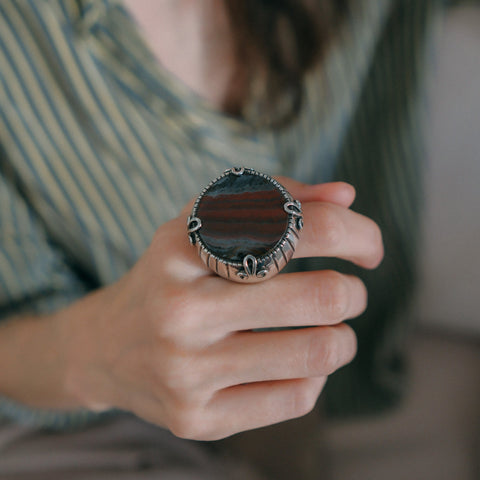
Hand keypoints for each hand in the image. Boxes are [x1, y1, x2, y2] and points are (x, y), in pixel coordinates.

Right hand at [63, 180, 382, 440]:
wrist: (106, 347)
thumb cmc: (170, 276)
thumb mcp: (205, 223)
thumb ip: (276, 198)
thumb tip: (346, 195)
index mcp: (183, 247)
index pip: (299, 226)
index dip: (356, 232)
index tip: (367, 249)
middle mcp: (179, 310)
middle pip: (322, 296)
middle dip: (353, 292)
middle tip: (347, 291)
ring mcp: (184, 372)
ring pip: (319, 354)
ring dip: (343, 338)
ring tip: (330, 330)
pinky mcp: (196, 419)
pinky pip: (297, 400)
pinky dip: (313, 376)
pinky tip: (295, 363)